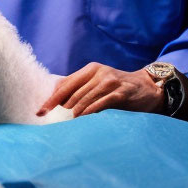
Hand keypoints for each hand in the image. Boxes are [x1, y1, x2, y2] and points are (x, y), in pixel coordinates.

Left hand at [36, 62, 164, 117]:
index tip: (40, 110)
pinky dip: (90, 110)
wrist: (148, 88)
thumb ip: (80, 87)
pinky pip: (101, 102)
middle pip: (73, 91)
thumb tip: (55, 93)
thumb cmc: (118, 87)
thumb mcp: (98, 82)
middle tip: (48, 117)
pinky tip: (82, 117)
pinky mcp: (121, 92)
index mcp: (90, 69)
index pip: (65, 84)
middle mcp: (99, 72)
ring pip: (85, 97)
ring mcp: (110, 81)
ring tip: (67, 119)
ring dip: (74, 109)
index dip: (51, 98)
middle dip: (58, 105)